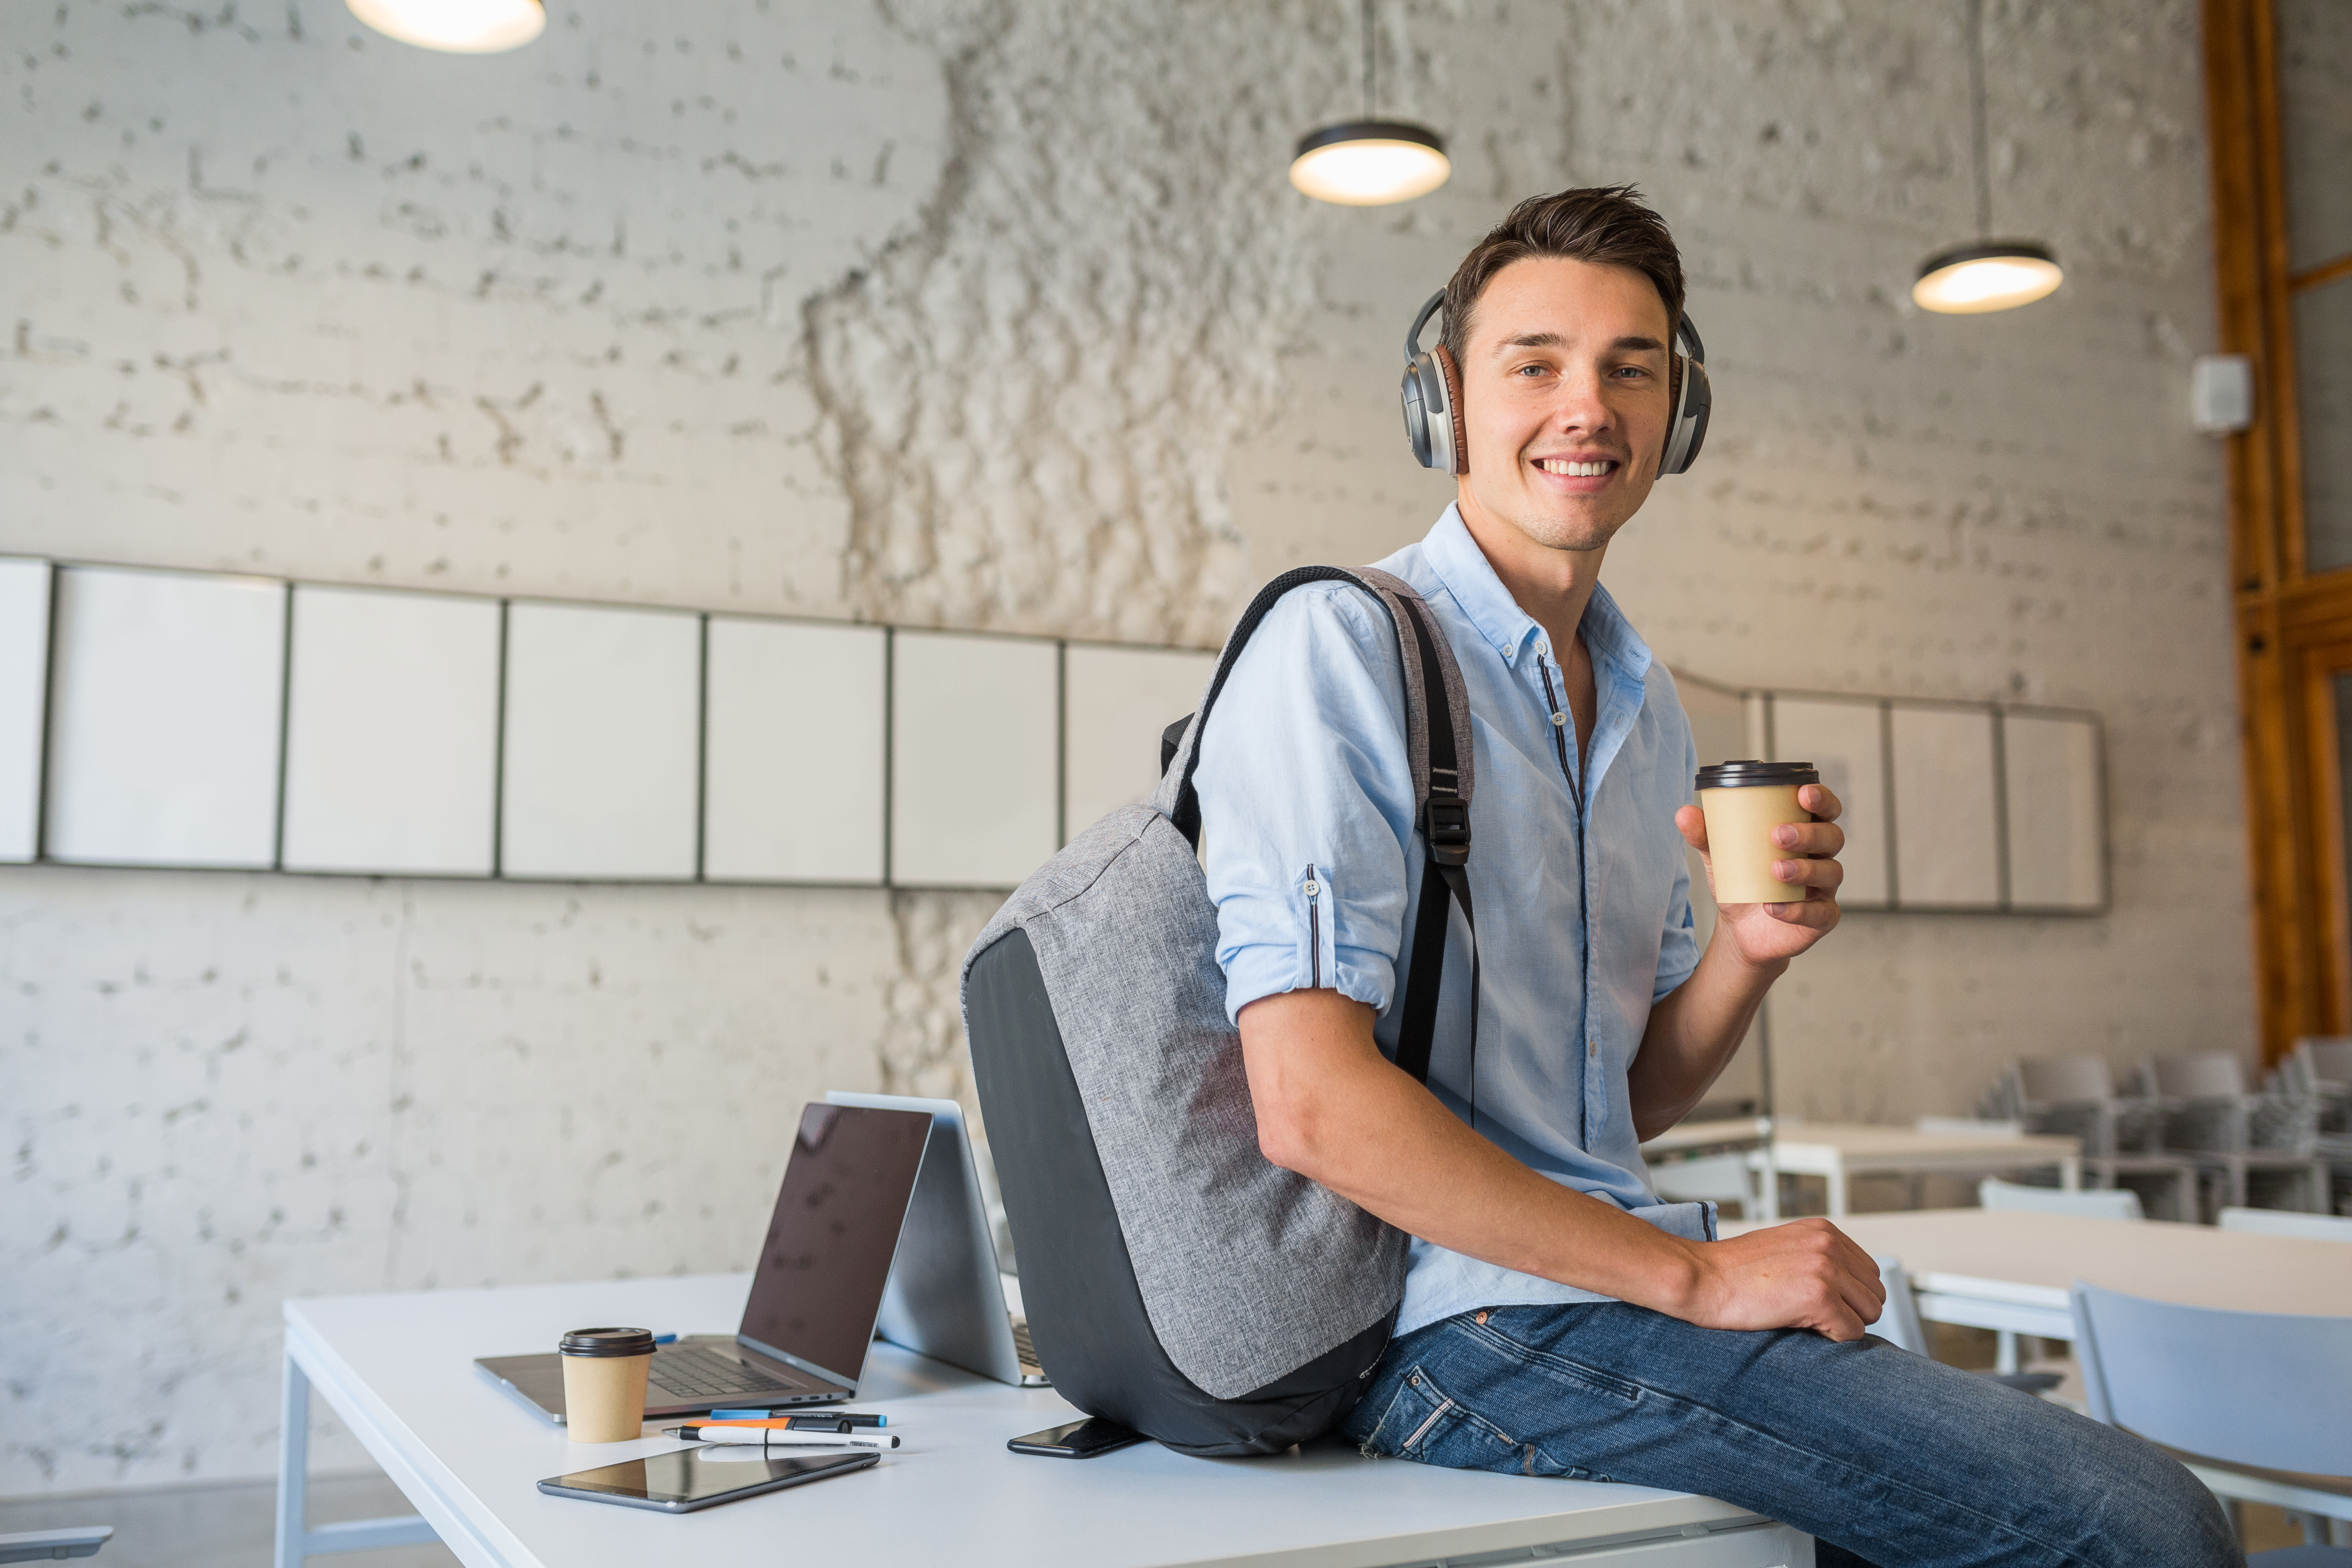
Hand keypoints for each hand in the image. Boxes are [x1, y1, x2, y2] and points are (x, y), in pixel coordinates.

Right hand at [1668, 1218, 1886, 1340]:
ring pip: (1869, 1314)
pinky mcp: (1820, 1297)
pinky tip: (1799, 1326)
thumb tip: (1848, 1287)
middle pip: (1874, 1294)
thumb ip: (1818, 1257)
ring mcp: (1826, 1269)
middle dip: (1850, 1311)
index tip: (1819, 1301)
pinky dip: (1831, 1339)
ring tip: (1804, 1319)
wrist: (1700, 1278)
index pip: (1869, 1272)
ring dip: (1842, 1325)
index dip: (1848, 1295)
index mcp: (1824, 1230)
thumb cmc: (1732, 1270)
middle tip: (1812, 1315)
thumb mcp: (1784, 1248)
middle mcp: (1830, 1244)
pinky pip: (1852, 1333)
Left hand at [1673, 782, 1843, 966]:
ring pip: (1830, 872)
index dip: (1822, 798)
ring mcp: (1824, 887)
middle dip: (1809, 833)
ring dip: (1805, 869)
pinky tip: (1772, 907)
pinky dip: (1797, 909)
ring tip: (1775, 870)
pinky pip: (1820, 913)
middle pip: (1832, 837)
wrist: (1739, 929)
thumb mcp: (1720, 856)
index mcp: (1804, 832)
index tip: (1804, 793)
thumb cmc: (1739, 881)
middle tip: (1778, 834)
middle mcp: (1820, 856)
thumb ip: (1705, 835)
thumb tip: (1683, 813)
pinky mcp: (1822, 917)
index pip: (1825, 809)